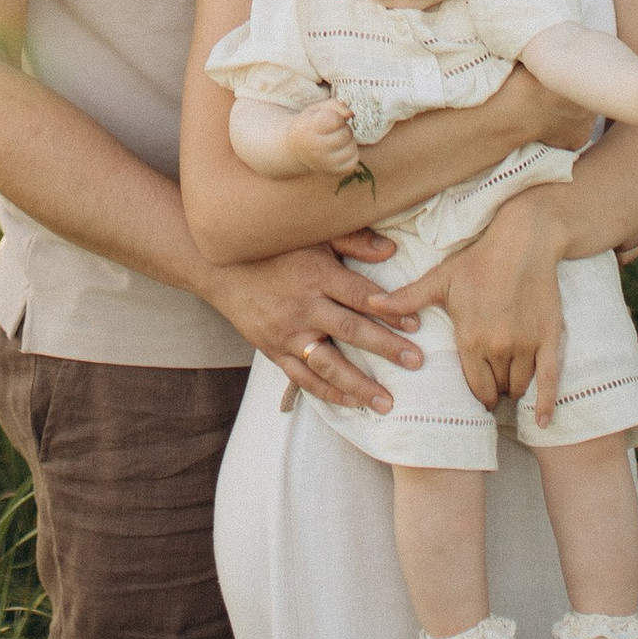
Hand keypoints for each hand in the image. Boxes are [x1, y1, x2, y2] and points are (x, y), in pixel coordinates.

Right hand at [201, 239, 422, 417]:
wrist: (221, 268)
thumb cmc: (272, 247)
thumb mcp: (311, 235)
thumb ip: (352, 240)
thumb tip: (391, 250)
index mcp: (316, 274)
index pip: (360, 295)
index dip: (390, 309)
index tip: (416, 323)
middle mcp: (303, 306)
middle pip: (351, 331)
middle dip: (386, 348)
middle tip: (416, 362)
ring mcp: (287, 333)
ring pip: (328, 363)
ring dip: (359, 384)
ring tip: (387, 402)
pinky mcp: (274, 350)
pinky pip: (303, 377)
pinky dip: (327, 392)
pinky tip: (351, 403)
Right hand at [287, 97, 361, 177]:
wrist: (297, 149)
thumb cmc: (310, 125)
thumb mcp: (317, 109)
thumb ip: (335, 105)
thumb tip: (351, 114)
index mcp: (308, 130)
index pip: (335, 119)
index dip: (336, 116)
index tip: (328, 119)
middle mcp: (315, 149)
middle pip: (345, 134)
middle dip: (343, 128)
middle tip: (334, 130)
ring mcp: (324, 163)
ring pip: (352, 147)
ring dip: (348, 141)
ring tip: (337, 140)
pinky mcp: (333, 172)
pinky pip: (354, 160)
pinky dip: (351, 153)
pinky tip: (341, 150)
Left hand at [379, 185, 573, 424]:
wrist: (524, 241)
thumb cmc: (479, 260)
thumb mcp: (440, 279)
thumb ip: (406, 298)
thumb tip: (369, 304)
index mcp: (470, 337)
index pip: (474, 385)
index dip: (478, 395)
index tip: (479, 397)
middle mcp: (498, 346)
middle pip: (498, 388)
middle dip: (496, 392)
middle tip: (495, 390)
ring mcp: (525, 344)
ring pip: (520, 384)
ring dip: (515, 390)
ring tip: (511, 387)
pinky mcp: (549, 338)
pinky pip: (550, 379)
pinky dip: (545, 403)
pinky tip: (542, 422)